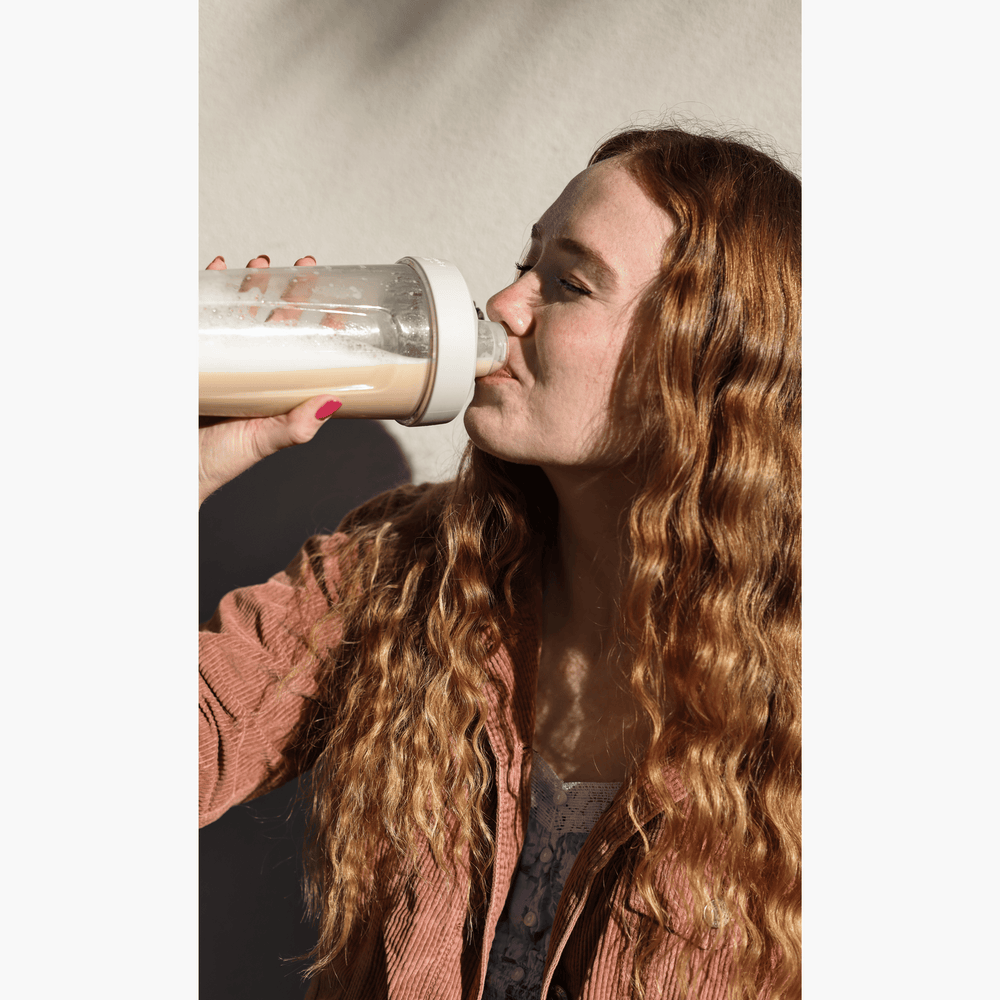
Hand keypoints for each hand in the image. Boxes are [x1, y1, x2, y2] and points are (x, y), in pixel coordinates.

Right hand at [199, 254, 340, 507]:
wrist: (172, 469)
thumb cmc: (217, 461)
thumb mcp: (261, 442)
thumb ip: (295, 427)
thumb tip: (331, 403)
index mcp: (273, 389)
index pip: (304, 351)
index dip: (321, 327)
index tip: (337, 307)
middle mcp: (249, 371)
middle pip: (274, 322)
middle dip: (289, 292)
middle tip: (304, 268)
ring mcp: (221, 360)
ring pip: (240, 312)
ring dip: (251, 284)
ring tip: (262, 264)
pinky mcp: (192, 352)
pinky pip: (200, 314)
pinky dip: (207, 289)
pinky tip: (217, 269)